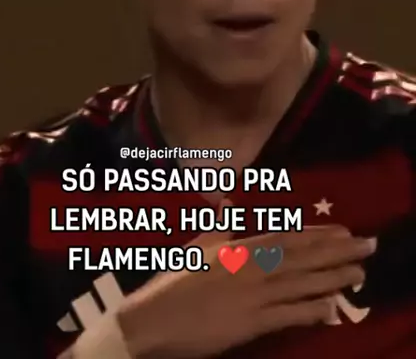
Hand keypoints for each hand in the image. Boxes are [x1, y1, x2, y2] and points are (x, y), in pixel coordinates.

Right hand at [117, 207, 375, 358]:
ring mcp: (253, 296)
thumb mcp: (196, 245)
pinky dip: (311, 311)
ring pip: (301, 284)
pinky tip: (332, 308)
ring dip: (333, 278)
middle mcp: (252, 268)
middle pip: (302, 258)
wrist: (154, 319)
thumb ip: (217, 224)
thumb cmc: (174, 281)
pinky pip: (288, 316)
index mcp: (238, 248)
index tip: (343, 232)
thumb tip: (224, 199)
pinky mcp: (251, 324)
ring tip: (359, 274)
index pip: (286, 238)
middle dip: (337, 252)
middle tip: (368, 246)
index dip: (317, 235)